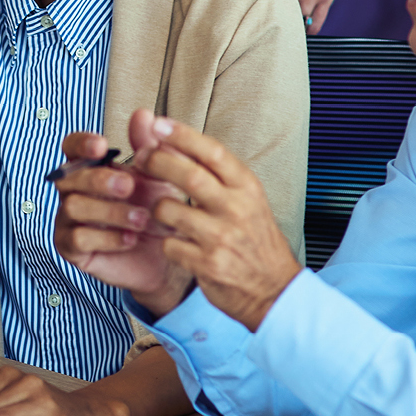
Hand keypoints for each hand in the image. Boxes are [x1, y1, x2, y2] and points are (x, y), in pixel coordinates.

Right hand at [51, 122, 192, 312]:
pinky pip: (77, 238)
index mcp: (90, 166)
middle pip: (68, 177)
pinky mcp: (72, 248)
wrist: (167, 254)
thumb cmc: (158, 209)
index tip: (101, 146)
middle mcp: (73, 190)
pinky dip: (106, 238)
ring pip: (73, 207)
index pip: (71, 147)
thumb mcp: (161, 175)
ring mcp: (68, 219)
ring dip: (110, 212)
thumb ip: (151, 146)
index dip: (81, 144)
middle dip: (99, 180)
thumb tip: (143, 114)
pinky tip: (130, 238)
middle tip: (129, 186)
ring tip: (141, 219)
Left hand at [140, 116, 302, 329]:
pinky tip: (174, 242)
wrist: (274, 291)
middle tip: (141, 157)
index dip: (182, 135)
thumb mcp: (246, 199)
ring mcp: (222, 238)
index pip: (212, 151)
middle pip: (189, 175)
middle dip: (158, 162)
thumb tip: (171, 139)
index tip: (157, 124)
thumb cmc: (254, 238)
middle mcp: (237, 209)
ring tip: (161, 211)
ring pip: (169, 209)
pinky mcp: (208, 264)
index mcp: (247, 187)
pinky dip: (165, 241)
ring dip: (156, 207)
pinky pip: (168, 243)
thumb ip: (214, 173)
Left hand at [235, 0, 336, 32]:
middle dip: (272, 20)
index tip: (249, 16)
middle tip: (265, 22)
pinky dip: (308, 28)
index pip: (259, 4)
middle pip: (280, 17)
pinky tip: (298, 27)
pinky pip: (316, 23)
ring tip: (281, 22)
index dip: (254, 11)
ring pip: (298, 23)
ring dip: (290, 23)